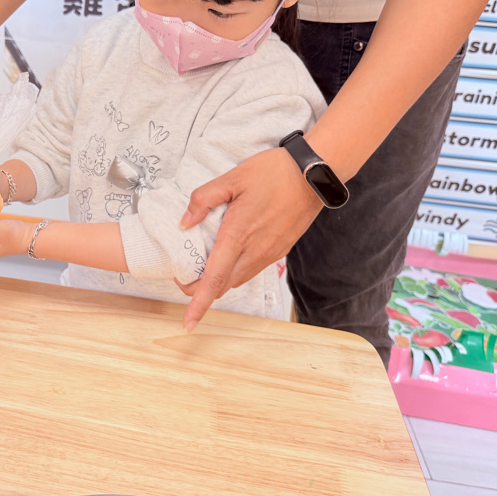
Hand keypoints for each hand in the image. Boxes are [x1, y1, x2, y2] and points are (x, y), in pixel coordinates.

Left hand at [177, 148, 322, 330]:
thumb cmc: (273, 172)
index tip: (188, 323)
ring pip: (238, 280)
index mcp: (238, 235)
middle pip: (223, 286)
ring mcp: (269, 254)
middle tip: (183, 276)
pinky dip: (234, 272)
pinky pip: (251, 270)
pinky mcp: (279, 251)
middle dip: (200, 291)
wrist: (313, 175)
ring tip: (202, 267)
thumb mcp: (232, 178)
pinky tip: (227, 257)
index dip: (198, 303)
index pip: (214, 279)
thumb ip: (203, 199)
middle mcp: (255, 251)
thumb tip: (184, 222)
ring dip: (218, 282)